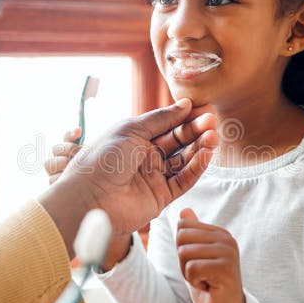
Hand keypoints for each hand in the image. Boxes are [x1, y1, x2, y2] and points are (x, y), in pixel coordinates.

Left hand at [39, 99, 218, 258]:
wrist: (89, 198)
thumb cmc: (102, 159)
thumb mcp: (131, 130)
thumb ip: (160, 118)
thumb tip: (185, 104)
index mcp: (135, 139)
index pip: (166, 126)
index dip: (184, 118)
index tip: (202, 109)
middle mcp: (146, 157)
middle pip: (178, 142)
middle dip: (195, 131)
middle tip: (212, 121)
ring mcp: (154, 177)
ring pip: (184, 161)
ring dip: (200, 148)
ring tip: (214, 136)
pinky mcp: (161, 197)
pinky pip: (183, 180)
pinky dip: (196, 168)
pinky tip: (207, 154)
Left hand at [176, 208, 246, 302]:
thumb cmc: (210, 285)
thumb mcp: (197, 257)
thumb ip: (192, 234)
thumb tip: (184, 210)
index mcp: (219, 233)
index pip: (182, 226)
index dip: (182, 249)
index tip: (198, 263)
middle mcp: (226, 239)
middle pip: (181, 237)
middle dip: (183, 261)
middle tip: (201, 274)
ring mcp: (228, 253)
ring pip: (185, 253)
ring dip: (189, 273)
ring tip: (206, 280)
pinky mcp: (226, 269)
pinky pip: (192, 269)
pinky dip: (195, 282)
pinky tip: (209, 287)